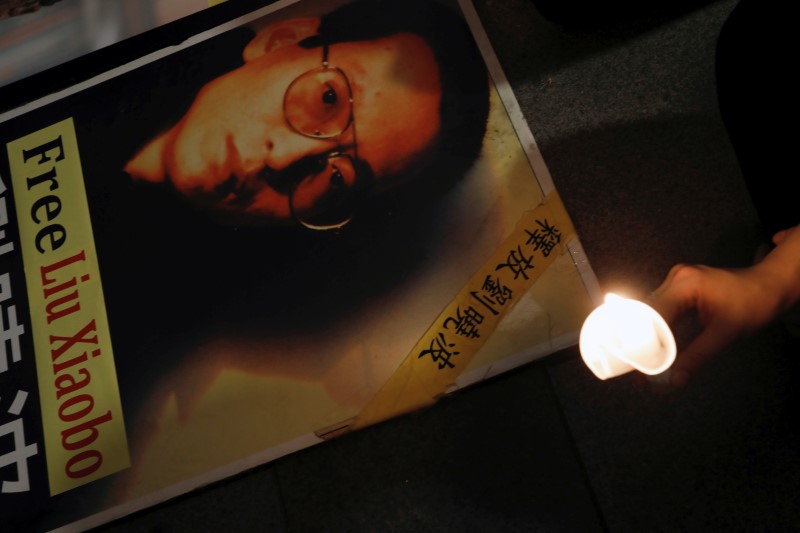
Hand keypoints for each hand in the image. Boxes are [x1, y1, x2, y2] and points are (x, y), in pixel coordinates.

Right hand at [649, 225, 799, 386]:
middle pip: (649, 312)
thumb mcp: (725, 334)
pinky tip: (662, 346)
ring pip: (654, 311)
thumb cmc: (753, 305)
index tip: (641, 365)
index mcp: (685, 284)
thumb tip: (675, 379)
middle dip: (644, 340)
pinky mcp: (681, 286)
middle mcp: (676, 278)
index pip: (654, 314)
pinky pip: (665, 308)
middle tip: (642, 368)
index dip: (645, 341)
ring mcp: (678, 280)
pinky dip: (662, 328)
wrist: (770, 286)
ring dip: (652, 335)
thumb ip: (697, 356)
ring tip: (650, 360)